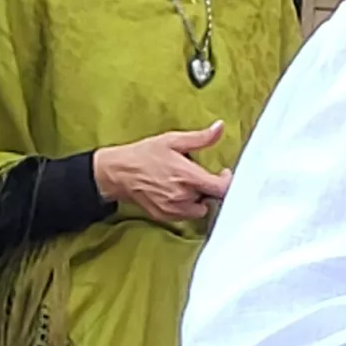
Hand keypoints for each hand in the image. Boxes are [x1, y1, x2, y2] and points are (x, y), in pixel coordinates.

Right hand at [93, 122, 231, 222]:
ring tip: (186, 185)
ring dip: (198, 199)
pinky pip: (185, 216)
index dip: (227, 181)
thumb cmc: (145, 154)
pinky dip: (185, 207)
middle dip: (210, 188)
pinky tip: (176, 193)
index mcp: (187, 176)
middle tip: (200, 176)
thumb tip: (219, 128)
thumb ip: (200, 138)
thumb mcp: (172, 140)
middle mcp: (182, 196)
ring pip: (199, 210)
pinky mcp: (164, 217)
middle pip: (212, 199)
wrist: (119, 172)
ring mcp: (173, 209)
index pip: (221, 188)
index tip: (222, 173)